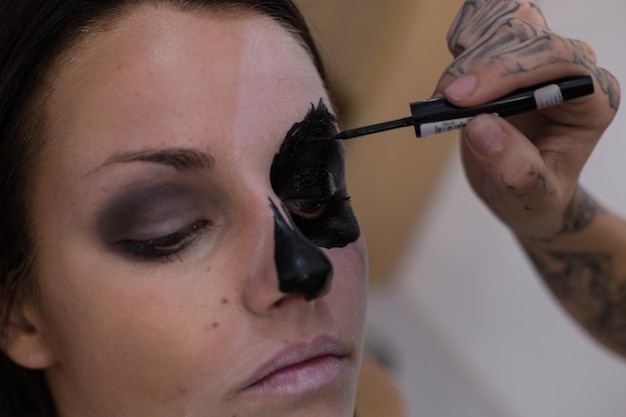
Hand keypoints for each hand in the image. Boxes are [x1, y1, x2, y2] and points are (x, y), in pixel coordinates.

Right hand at [436, 0, 619, 239]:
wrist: (521, 189)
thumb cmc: (534, 194)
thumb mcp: (531, 198)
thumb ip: (515, 169)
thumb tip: (481, 126)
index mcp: (589, 98)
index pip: (557, 58)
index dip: (505, 70)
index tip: (461, 99)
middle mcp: (569, 68)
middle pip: (523, 35)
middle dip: (477, 66)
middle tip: (442, 103)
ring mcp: (538, 55)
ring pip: (503, 20)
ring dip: (469, 50)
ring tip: (447, 95)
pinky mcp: (509, 51)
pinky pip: (486, 18)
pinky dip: (464, 36)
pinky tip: (456, 74)